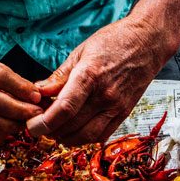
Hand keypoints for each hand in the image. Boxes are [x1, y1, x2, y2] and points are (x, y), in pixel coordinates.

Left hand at [26, 16, 178, 144]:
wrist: (147, 44)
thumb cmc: (114, 42)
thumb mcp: (80, 52)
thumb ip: (60, 76)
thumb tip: (39, 91)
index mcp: (90, 75)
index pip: (65, 108)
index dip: (45, 122)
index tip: (32, 126)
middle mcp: (106, 95)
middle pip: (73, 126)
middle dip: (51, 131)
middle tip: (39, 127)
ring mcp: (117, 107)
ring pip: (87, 136)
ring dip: (67, 138)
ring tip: (55, 130)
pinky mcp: (124, 113)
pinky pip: (102, 135)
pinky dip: (85, 138)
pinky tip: (74, 131)